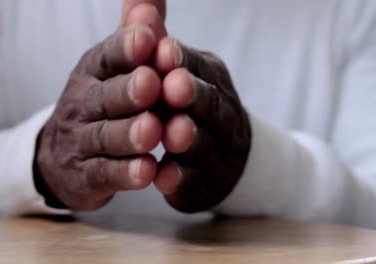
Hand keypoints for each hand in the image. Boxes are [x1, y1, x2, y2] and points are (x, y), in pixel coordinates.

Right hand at [34, 3, 166, 209]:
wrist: (63, 156)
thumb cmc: (101, 103)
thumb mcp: (112, 65)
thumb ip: (133, 32)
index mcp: (93, 72)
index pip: (107, 56)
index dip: (126, 48)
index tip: (149, 38)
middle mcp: (82, 103)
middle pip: (105, 97)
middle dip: (128, 90)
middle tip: (151, 84)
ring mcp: (81, 142)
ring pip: (105, 136)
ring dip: (130, 133)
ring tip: (152, 130)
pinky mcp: (86, 176)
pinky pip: (105, 174)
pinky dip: (126, 174)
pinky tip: (148, 173)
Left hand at [153, 37, 251, 212]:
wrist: (218, 156)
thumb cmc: (186, 104)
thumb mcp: (174, 69)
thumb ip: (155, 36)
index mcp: (210, 79)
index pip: (200, 66)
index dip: (183, 60)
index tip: (164, 50)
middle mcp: (219, 113)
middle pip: (209, 103)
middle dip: (191, 94)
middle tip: (173, 86)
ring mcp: (214, 150)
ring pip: (202, 142)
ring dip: (186, 137)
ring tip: (172, 132)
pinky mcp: (202, 183)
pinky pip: (192, 181)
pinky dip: (178, 178)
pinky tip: (162, 178)